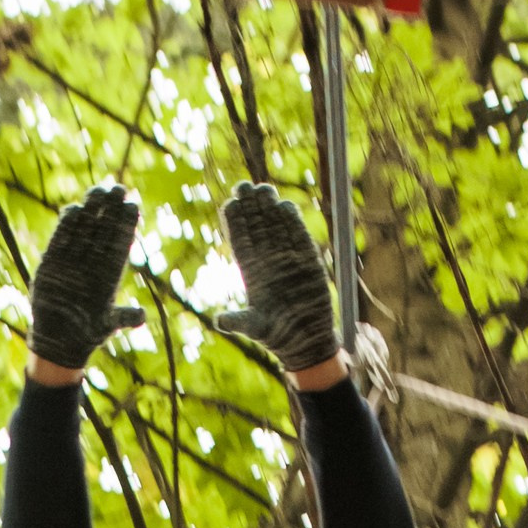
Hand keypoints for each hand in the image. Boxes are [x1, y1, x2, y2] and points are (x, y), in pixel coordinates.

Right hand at [28, 185, 144, 371]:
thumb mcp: (106, 327)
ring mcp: (73, 259)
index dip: (127, 223)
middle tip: (117, 187)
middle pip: (104, 228)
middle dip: (111, 208)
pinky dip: (66, 225)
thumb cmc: (87, 334)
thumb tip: (141, 316)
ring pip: (85, 228)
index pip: (121, 241)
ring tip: (98, 189)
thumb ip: (122, 318)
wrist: (59, 341)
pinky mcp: (53, 261)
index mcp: (111, 272)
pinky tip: (74, 209)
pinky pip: (61, 238)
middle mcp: (93, 262)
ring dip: (91, 208)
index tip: (133, 204)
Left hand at [218, 181, 338, 374]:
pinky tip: (285, 206)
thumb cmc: (276, 336)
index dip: (236, 222)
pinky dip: (292, 222)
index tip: (231, 204)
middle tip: (244, 187)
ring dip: (269, 209)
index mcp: (251, 272)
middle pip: (257, 227)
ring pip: (276, 227)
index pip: (240, 241)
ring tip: (263, 189)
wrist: (306, 341)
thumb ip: (238, 321)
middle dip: (251, 207)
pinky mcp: (307, 260)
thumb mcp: (254, 328)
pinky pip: (298, 236)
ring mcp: (287, 258)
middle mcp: (267, 261)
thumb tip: (219, 322)